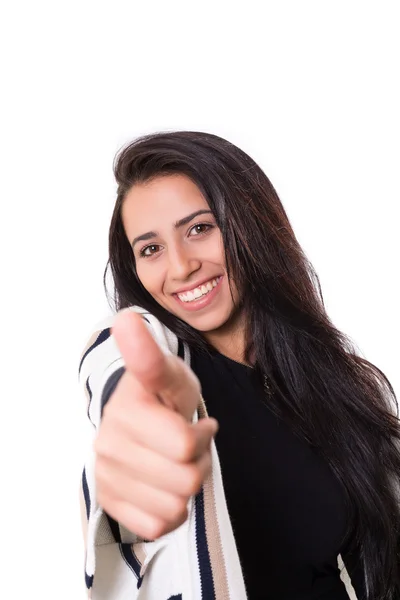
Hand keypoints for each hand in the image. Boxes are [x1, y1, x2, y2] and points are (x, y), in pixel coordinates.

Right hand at [94, 311, 217, 539]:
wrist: (141, 421)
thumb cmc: (163, 396)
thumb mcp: (170, 374)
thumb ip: (150, 355)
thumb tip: (126, 318)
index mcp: (126, 410)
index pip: (184, 444)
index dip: (198, 436)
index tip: (191, 421)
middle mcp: (109, 444)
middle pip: (187, 477)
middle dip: (199, 458)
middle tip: (192, 439)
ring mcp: (106, 475)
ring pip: (176, 504)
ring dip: (188, 484)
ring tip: (178, 459)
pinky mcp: (110, 502)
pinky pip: (160, 524)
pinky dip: (173, 508)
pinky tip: (165, 482)